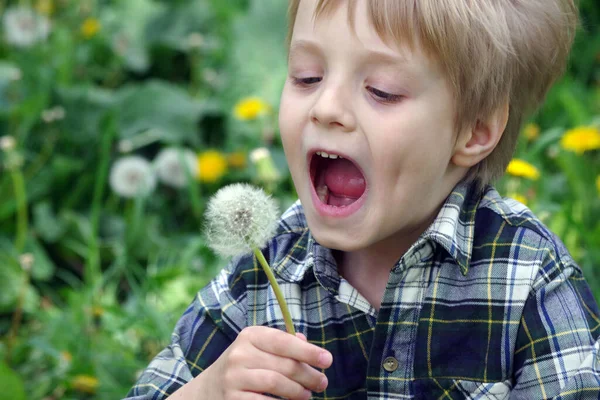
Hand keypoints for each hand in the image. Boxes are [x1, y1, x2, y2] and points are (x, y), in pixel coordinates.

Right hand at [198, 326, 332, 399]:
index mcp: (250, 336)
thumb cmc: (244, 367)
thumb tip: (307, 343)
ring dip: (297, 392)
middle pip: (284, 365)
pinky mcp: (233, 399)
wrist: (208, 391)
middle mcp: (240, 354)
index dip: (308, 351)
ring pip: (276, 384)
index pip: (283, 341)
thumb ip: (283, 344)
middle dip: (308, 375)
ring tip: (307, 395)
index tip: (328, 360)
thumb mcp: (259, 349)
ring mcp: (234, 377)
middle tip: (322, 383)